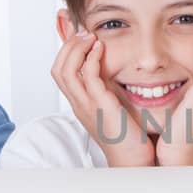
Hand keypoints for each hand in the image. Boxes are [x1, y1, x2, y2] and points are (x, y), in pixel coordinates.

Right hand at [52, 31, 153, 166]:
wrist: (135, 160)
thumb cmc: (129, 137)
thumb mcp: (113, 108)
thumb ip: (108, 90)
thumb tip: (111, 72)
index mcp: (80, 104)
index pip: (60, 73)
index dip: (66, 51)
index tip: (80, 37)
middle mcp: (79, 104)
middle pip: (57, 69)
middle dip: (67, 46)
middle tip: (82, 32)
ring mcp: (87, 106)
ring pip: (65, 71)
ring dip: (76, 48)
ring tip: (89, 36)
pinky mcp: (101, 106)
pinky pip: (88, 77)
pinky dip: (91, 59)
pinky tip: (100, 48)